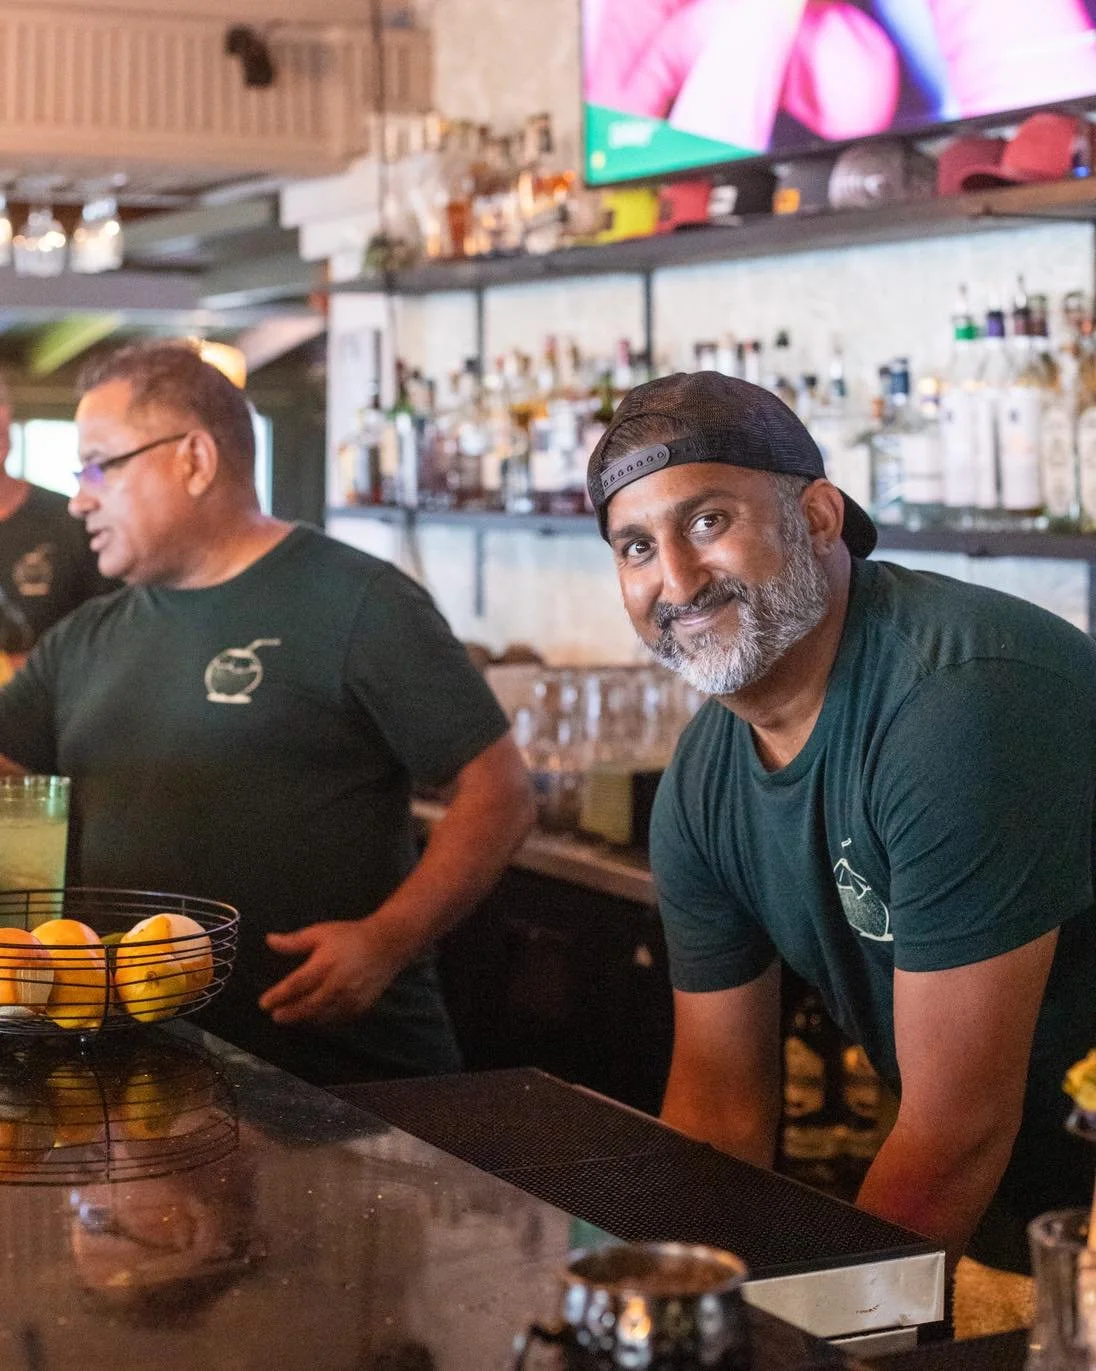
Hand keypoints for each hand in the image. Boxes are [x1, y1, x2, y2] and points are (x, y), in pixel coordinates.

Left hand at [259, 919, 407, 1025]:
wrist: (387, 944)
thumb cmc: (350, 936)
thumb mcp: (320, 932)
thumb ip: (294, 941)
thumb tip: (269, 940)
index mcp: (324, 965)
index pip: (295, 985)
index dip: (277, 996)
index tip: (264, 1003)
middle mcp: (337, 985)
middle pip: (307, 1006)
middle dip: (289, 1013)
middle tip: (275, 1016)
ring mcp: (350, 998)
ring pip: (322, 1016)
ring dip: (304, 1019)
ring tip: (291, 1018)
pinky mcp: (361, 1006)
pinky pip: (338, 1018)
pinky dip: (323, 1020)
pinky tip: (315, 1017)